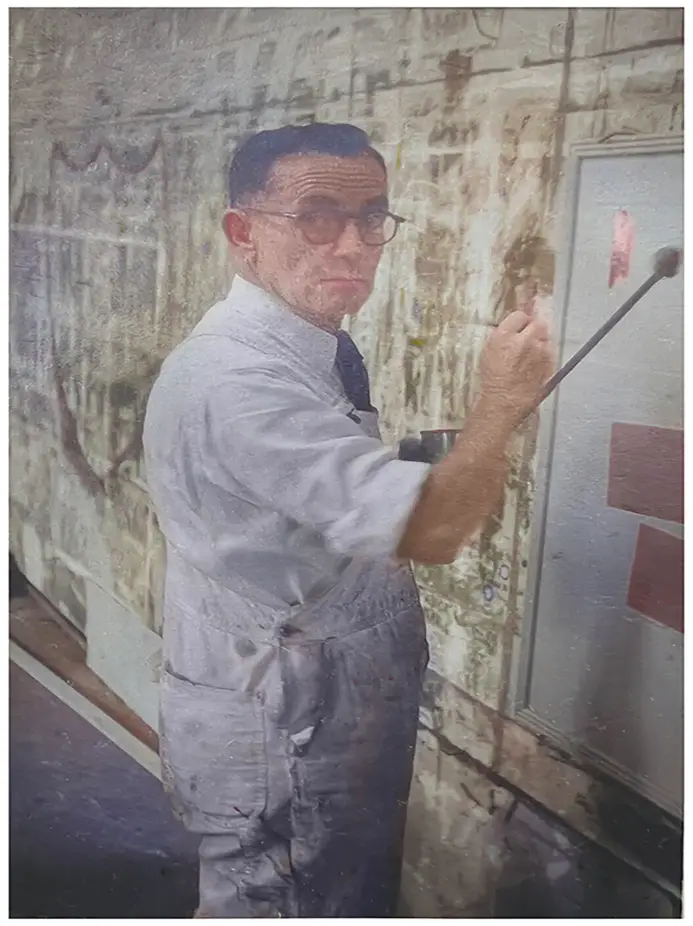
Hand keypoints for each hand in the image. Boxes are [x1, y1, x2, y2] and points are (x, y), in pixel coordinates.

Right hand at [477, 311, 555, 428]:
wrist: (502, 403)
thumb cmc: (492, 380)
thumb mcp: (489, 352)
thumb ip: (503, 335)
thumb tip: (514, 327)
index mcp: (505, 336)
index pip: (520, 316)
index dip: (519, 322)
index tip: (518, 327)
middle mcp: (525, 340)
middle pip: (538, 323)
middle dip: (534, 328)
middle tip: (527, 338)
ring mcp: (540, 352)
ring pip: (546, 337)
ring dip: (541, 341)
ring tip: (531, 353)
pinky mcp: (550, 364)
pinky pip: (551, 352)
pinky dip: (546, 354)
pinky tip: (536, 364)